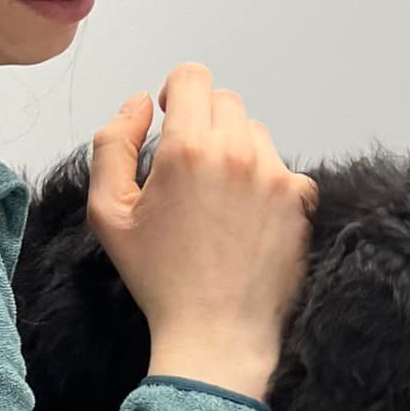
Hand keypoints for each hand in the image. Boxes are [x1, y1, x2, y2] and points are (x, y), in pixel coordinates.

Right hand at [86, 65, 315, 402]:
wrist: (215, 332)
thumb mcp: (108, 212)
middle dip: (205, 123)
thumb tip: (138, 104)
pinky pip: (284, 169)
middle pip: (225, 102)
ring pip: (255, 134)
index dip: (176, 93)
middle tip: (190, 169)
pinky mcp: (301, 202)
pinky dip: (267, 184)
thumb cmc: (159, 279)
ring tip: (218, 200)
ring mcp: (275, 176)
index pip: (192, 77)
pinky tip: (246, 219)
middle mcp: (237, 153)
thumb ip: (112, 145)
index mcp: (187, 149)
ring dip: (236, 152)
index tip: (171, 121)